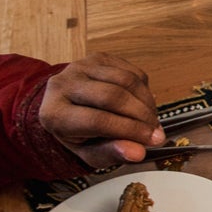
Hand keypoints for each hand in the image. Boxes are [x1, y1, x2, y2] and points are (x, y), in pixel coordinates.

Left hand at [39, 52, 164, 166]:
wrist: (67, 108)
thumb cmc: (79, 135)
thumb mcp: (90, 152)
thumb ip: (111, 153)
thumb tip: (138, 153)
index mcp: (55, 114)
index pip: (97, 120)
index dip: (130, 130)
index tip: (153, 140)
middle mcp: (62, 85)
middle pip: (112, 96)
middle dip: (141, 115)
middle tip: (156, 131)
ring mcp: (80, 67)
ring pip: (126, 80)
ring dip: (147, 102)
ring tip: (152, 119)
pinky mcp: (98, 58)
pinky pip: (131, 71)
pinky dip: (145, 89)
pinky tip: (144, 104)